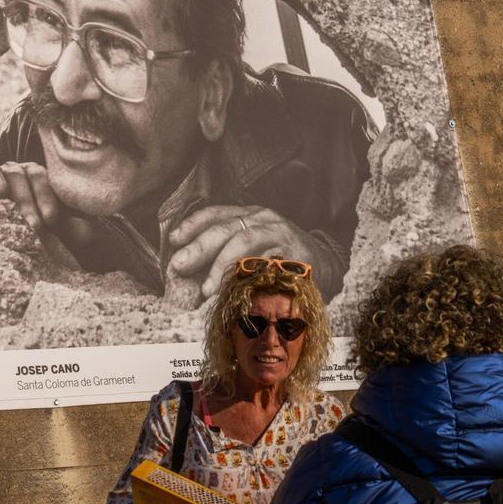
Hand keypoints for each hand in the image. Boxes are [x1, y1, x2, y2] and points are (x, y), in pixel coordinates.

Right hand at [0, 147, 91, 251]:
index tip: (50, 220)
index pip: (40, 178)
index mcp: (34, 176)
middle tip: (31, 222)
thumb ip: (71, 227)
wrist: (25, 236)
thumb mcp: (60, 229)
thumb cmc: (42, 231)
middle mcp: (11, 171)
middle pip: (16, 172)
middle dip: (24, 197)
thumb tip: (83, 233)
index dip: (45, 197)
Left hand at [168, 205, 341, 298]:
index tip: (174, 239)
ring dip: (221, 265)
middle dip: (199, 247)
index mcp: (252, 215)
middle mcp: (265, 219)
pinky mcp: (295, 253)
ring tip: (207, 289)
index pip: (217, 213)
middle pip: (226, 228)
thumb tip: (189, 270)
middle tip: (179, 266)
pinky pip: (267, 263)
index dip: (193, 224)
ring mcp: (281, 234)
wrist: (328, 266)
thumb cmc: (282, 259)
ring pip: (244, 242)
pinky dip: (248, 276)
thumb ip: (226, 253)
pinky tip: (235, 290)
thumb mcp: (254, 248)